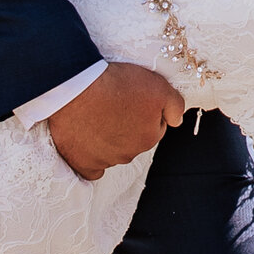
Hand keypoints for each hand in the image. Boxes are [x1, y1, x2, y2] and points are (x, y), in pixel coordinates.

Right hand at [46, 63, 184, 179]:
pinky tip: (89, 146)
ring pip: (112, 152)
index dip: (145, 111)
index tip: (132, 98)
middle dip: (127, 126)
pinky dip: (92, 160)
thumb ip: (174, 105)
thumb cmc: (116, 84)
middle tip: (113, 105)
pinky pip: (92, 169)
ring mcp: (105, 161)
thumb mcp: (158, 86)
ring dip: (108, 139)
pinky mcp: (82, 163)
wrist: (77, 87)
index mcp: (149, 138)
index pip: (154, 127)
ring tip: (95, 116)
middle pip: (133, 141)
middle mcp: (129, 154)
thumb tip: (177, 121)